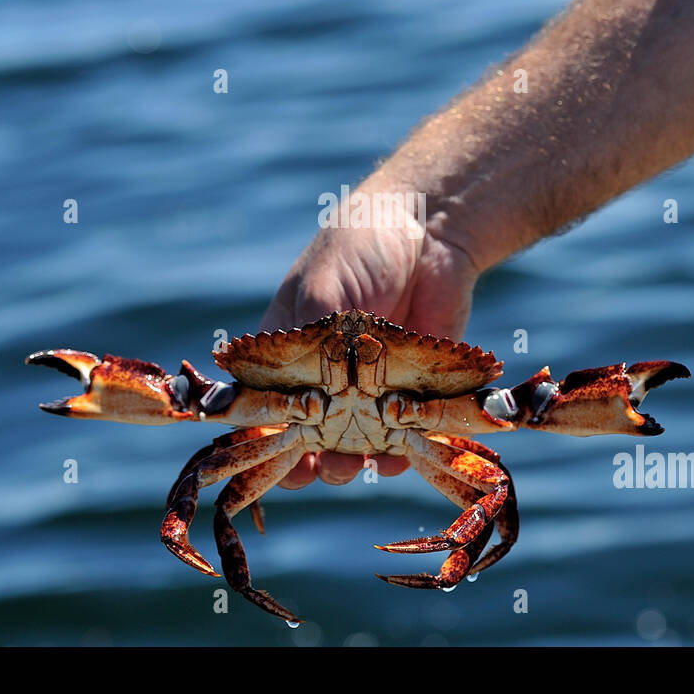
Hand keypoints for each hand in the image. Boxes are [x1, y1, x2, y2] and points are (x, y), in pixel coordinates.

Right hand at [259, 214, 480, 488]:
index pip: (263, 407)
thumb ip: (308, 336)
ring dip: (352, 462)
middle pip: (307, 438)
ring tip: (361, 461)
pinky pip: (402, 436)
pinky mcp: (411, 392)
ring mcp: (368, 389)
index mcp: (285, 353)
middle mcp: (323, 378)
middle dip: (311, 459)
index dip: (265, 436)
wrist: (430, 230)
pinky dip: (401, 451)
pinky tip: (402, 450)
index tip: (277, 451)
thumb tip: (299, 389)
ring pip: (353, 445)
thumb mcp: (322, 287)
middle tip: (323, 463)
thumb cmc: (360, 248)